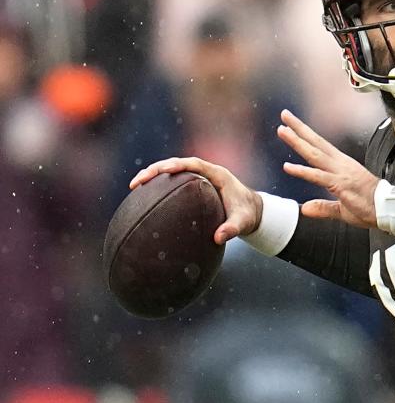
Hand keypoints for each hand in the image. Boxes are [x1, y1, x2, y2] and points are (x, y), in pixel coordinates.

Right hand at [129, 157, 262, 244]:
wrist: (253, 212)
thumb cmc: (248, 215)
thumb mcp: (243, 223)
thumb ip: (233, 229)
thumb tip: (218, 238)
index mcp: (217, 175)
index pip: (194, 164)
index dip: (177, 165)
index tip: (161, 170)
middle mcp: (206, 173)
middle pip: (177, 164)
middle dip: (156, 169)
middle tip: (138, 182)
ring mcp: (199, 178)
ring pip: (172, 171)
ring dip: (153, 175)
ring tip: (134, 186)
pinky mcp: (194, 186)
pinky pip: (174, 182)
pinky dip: (159, 185)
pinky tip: (144, 196)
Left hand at [277, 109, 379, 228]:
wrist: (388, 209)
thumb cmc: (370, 206)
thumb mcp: (342, 209)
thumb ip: (323, 207)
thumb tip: (306, 208)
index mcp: (342, 166)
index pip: (321, 146)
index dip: (306, 135)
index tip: (292, 125)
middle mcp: (340, 165)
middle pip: (316, 143)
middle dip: (299, 129)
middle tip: (285, 116)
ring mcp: (340, 173)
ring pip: (314, 154)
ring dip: (298, 142)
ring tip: (283, 131)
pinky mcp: (340, 184)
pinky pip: (318, 177)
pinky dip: (302, 171)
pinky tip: (288, 167)